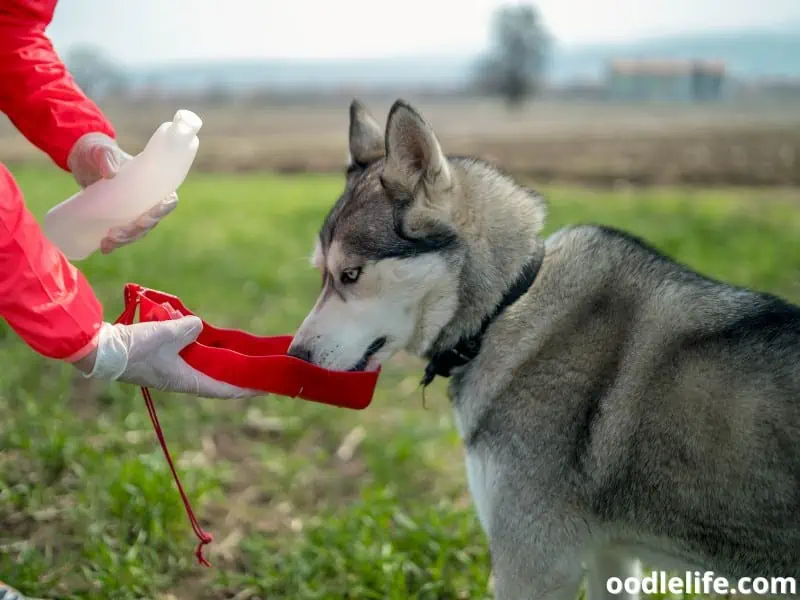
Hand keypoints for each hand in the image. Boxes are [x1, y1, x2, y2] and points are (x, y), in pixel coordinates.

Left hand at [67, 133, 178, 253]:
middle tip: (116, 233)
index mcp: (152, 181)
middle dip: (136, 231)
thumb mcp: (100, 150)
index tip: (144, 219)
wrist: (82, 159)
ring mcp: (132, 209)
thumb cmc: (96, 150)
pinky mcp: (118, 216)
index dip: (161, 212)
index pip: (168, 200)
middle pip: (151, 221)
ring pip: (138, 231)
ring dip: (126, 240)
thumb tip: (112, 173)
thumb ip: (106, 155)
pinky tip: (104, 248)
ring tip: (107, 241)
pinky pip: (122, 234)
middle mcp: (146, 198)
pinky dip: (115, 243)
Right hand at [73, 317, 258, 398]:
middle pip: (216, 377)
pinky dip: (194, 343)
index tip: (264, 387)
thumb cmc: (135, 347)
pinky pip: (185, 353)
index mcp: (187, 381)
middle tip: (254, 364)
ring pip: (201, 363)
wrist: (101, 351)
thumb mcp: (167, 333)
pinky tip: (194, 328)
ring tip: (228, 345)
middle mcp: (181, 380)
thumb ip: (190, 328)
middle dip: (235, 371)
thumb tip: (198, 327)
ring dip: (213, 354)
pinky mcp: (160, 361)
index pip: (223, 389)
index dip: (245, 389)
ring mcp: (170, 372)